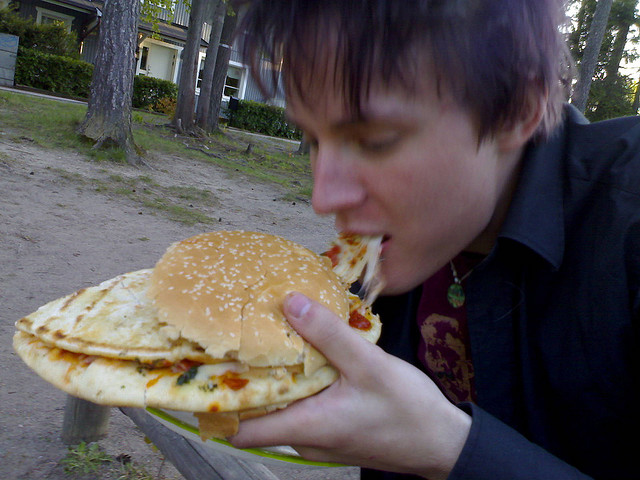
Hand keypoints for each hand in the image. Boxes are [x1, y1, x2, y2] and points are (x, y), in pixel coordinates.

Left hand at [229, 293, 471, 478]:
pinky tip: (304, 356)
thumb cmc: (407, 410)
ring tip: (266, 340)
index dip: (216, 405)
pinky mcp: (333, 431)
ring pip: (282, 409)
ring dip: (273, 379)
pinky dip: (296, 384)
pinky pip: (303, 408)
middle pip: (258, 414)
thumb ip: (329, 334)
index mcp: (306, 428)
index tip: (201, 373)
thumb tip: (289, 302)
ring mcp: (319, 438)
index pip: (241, 429)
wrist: (442, 442)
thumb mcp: (368, 366)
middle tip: (233, 341)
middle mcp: (305, 439)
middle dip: (244, 381)